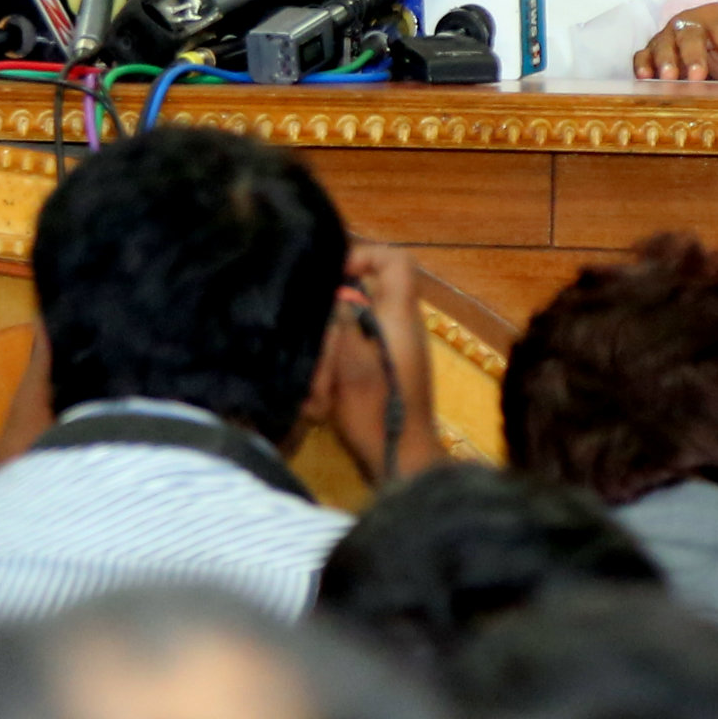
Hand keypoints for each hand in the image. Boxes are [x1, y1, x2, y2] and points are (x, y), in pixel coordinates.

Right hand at [321, 244, 443, 484]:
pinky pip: (356, 355)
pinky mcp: (386, 374)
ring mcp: (396, 352)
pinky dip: (337, 371)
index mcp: (401, 317)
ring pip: (355, 328)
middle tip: (314, 341)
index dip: (364, 255)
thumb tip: (337, 292)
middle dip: (334, 315)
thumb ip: (342, 322)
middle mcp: (403, 328)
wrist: (401, 463)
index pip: (396, 260)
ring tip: (318, 382)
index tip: (332, 278)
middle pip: (368, 294)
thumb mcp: (351, 365)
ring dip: (331, 351)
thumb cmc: (378, 414)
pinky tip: (322, 400)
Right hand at [634, 4, 717, 81]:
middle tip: (698, 77)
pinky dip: (643, 66)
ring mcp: (666, 35)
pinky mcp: (649, 49)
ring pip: (664, 44)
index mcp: (717, 17)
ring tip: (670, 78)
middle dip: (694, 57)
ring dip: (666, 61)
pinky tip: (645, 78)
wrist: (702, 45)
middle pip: (691, 35)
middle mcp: (689, 21)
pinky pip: (642, 55)